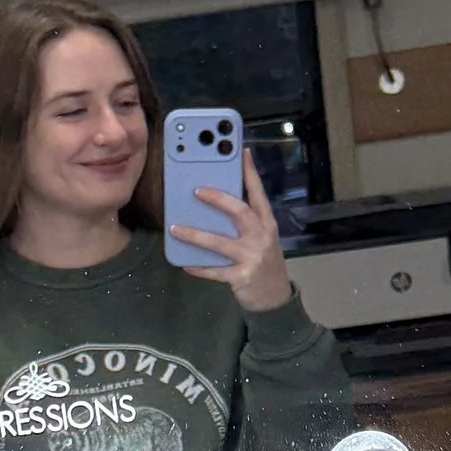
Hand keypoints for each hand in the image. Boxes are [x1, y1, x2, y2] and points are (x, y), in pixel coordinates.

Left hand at [169, 164, 292, 312]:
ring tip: (175, 228)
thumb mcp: (262, 237)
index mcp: (266, 223)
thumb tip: (216, 202)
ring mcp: (252, 257)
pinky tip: (184, 264)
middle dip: (218, 199)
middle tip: (196, 190)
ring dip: (196, 235)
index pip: (258, 193)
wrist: (276, 298)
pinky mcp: (242, 277)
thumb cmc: (263, 262)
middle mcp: (262, 236)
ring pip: (220, 243)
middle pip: (240, 212)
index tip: (241, 152)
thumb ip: (245, 222)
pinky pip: (215, 271)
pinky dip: (199, 267)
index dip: (250, 172)